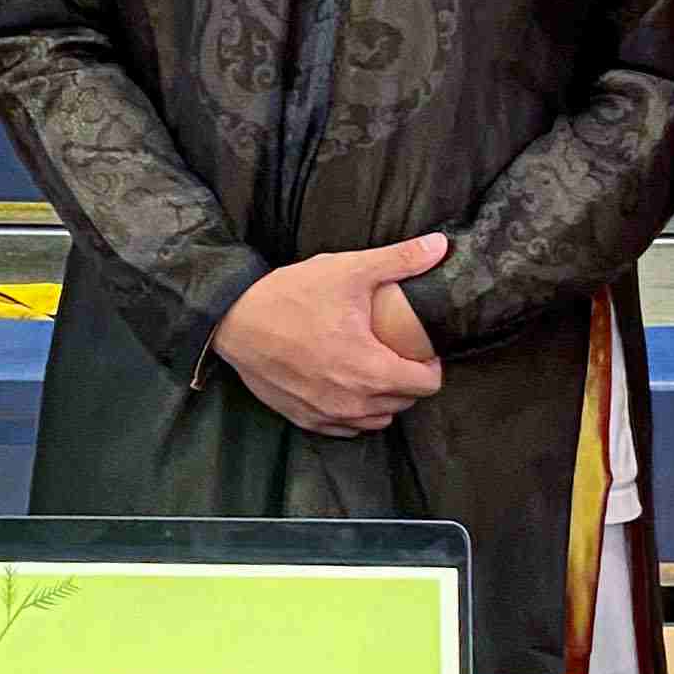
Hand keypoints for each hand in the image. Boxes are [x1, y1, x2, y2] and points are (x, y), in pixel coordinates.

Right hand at [212, 234, 449, 435]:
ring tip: (374, 369)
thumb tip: (439, 246)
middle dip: (409, 380)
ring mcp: (327, 415)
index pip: (427, 385)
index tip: (421, 348)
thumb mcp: (348, 270)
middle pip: (405, 403)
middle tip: (398, 353)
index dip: (431, 365)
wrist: (234, 321)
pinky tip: (346, 386)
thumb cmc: (291, 297)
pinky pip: (346, 428)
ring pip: (377, 419)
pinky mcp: (305, 419)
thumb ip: (399, 260)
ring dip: (384, 399)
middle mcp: (353, 403)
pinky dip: (355, 412)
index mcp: (371, 370)